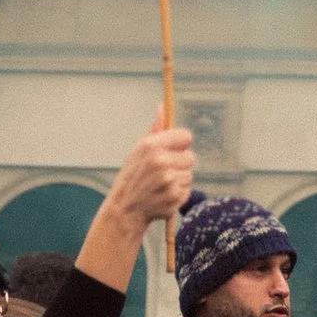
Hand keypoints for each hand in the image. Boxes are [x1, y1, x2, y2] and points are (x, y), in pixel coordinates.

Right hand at [77, 121, 195, 295]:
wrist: (125, 209)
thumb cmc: (133, 176)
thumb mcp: (139, 150)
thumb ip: (155, 129)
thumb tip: (162, 107)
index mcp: (151, 145)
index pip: (186, 136)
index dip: (182, 144)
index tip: (175, 150)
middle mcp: (160, 162)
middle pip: (191, 157)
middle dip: (180, 164)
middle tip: (164, 171)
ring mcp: (168, 181)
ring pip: (190, 175)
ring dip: (179, 181)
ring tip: (161, 185)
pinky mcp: (173, 198)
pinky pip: (187, 191)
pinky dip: (178, 194)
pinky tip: (163, 195)